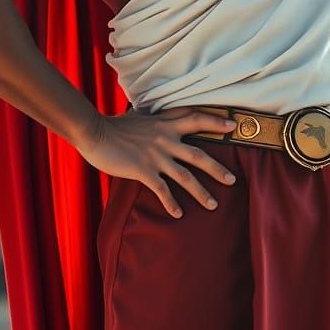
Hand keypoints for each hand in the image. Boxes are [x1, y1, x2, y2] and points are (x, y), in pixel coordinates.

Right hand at [75, 107, 238, 218]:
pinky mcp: (143, 170)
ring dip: (201, 192)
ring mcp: (156, 156)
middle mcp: (165, 139)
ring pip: (185, 176)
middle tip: (232, 180)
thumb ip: (157, 120)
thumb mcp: (142, 116)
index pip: (196, 119)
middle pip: (199, 155)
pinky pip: (162, 189)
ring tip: (213, 204)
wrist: (95, 131)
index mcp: (166, 124)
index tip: (233, 125)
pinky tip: (179, 213)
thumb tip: (163, 119)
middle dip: (217, 169)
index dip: (216, 121)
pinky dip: (171, 203)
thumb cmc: (116, 125)